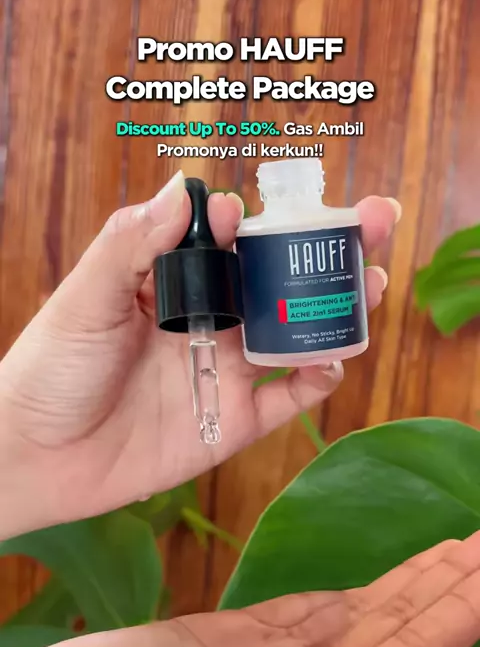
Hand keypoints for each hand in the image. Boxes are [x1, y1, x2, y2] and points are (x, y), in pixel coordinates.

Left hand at [0, 171, 397, 536]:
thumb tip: (183, 190)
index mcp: (173, 285)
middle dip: (324, 251)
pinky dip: (318, 378)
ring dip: (336, 308)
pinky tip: (333, 359)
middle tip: (373, 220)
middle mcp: (209, 321)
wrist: (38, 457)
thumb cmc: (51, 370)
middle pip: (278, 281)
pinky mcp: (236, 418)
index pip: (228, 241)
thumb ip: (131, 245)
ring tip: (370, 283)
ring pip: (296, 333)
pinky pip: (290, 397)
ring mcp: (227, 369)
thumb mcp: (85, 299)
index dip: (252, 221)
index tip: (247, 213)